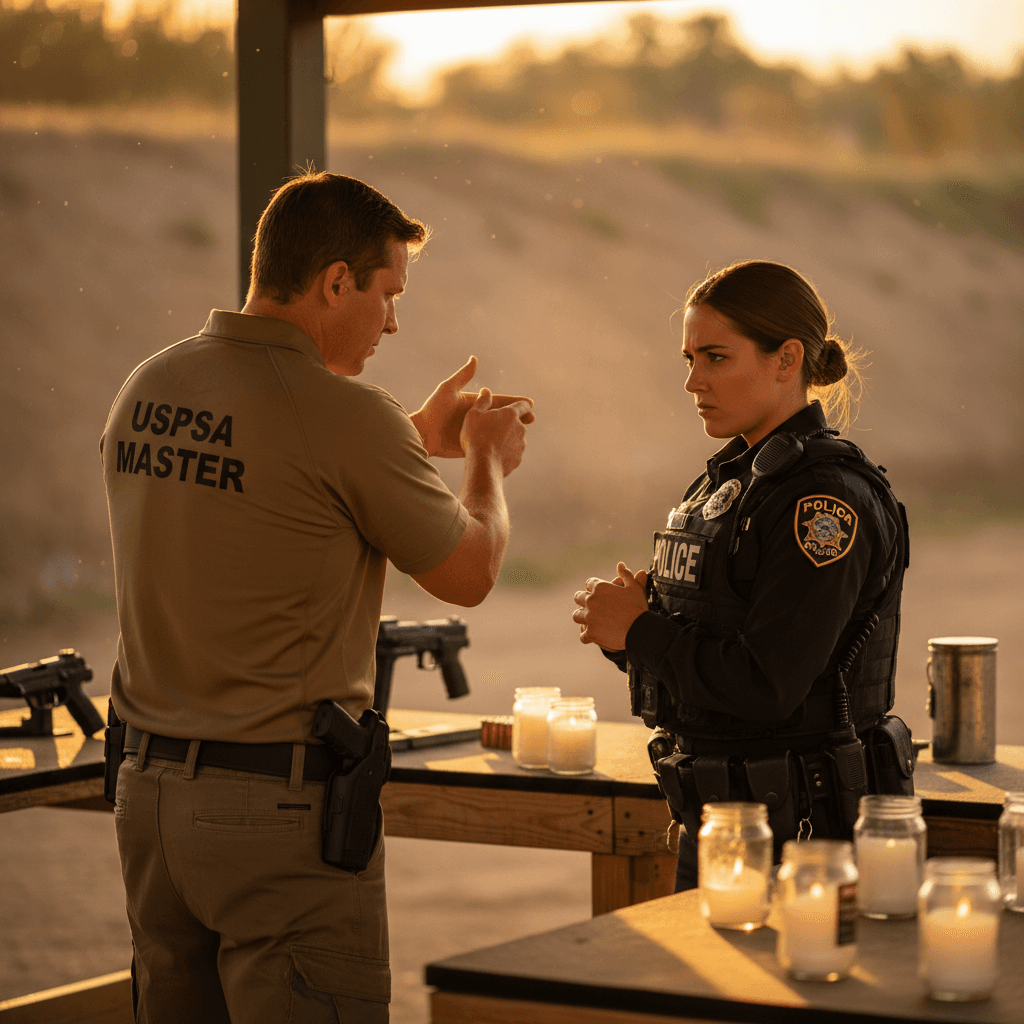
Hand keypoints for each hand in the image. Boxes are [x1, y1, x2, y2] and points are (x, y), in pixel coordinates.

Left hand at [410, 356, 534, 457]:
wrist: (423, 434)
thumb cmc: (433, 410)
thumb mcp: (448, 390)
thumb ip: (462, 376)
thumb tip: (474, 358)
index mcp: (475, 404)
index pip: (499, 402)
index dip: (515, 402)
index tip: (530, 403)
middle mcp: (478, 418)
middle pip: (502, 417)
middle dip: (518, 417)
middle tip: (532, 418)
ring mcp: (476, 432)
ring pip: (499, 431)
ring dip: (513, 431)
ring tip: (526, 433)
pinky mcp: (473, 445)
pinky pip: (490, 444)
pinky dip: (502, 444)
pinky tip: (513, 447)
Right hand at [460, 388, 531, 477]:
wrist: (483, 465)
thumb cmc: (476, 437)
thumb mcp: (473, 415)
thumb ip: (481, 402)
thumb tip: (486, 391)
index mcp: (510, 414)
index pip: (523, 405)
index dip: (522, 405)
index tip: (520, 407)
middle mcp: (520, 428)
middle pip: (518, 423)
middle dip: (508, 425)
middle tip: (493, 430)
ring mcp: (521, 445)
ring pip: (515, 439)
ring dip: (507, 440)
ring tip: (490, 445)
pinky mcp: (518, 459)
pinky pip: (512, 453)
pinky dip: (505, 453)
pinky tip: (492, 457)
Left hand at [571, 563, 647, 650]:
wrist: (640, 630)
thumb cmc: (639, 608)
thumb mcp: (635, 588)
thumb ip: (626, 575)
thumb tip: (620, 564)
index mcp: (600, 588)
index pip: (589, 583)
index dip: (593, 587)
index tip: (597, 592)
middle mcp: (591, 601)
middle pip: (578, 597)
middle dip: (583, 600)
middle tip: (590, 606)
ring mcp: (589, 617)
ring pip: (576, 616)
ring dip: (582, 617)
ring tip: (588, 621)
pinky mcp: (590, 633)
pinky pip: (582, 635)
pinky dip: (587, 636)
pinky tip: (592, 636)